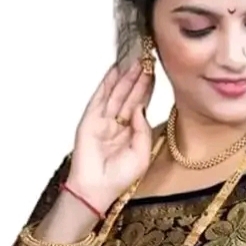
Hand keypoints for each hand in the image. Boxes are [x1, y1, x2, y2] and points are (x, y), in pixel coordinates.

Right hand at [67, 61, 153, 212]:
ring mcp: (103, 120)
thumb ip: (143, 129)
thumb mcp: (141, 153)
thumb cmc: (119, 177)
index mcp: (131, 131)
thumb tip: (140, 108)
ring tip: (135, 58)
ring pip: (116, 92)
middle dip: (138, 76)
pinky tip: (114, 69)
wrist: (97, 188)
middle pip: (129, 94)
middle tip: (147, 57)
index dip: (147, 87)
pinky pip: (100, 97)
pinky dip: (106, 82)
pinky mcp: (90, 119)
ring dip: (125, 76)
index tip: (156, 70)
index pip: (140, 103)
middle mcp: (118, 123)